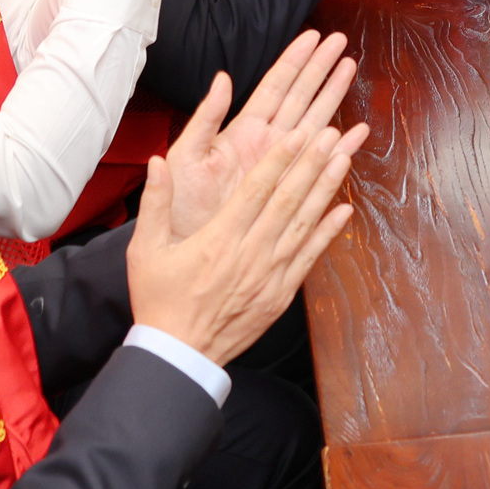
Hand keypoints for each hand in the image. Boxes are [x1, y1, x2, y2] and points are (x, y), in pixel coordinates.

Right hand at [126, 123, 359, 365]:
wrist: (179, 354)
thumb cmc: (158, 301)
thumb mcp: (144, 250)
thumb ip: (156, 203)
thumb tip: (157, 162)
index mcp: (219, 239)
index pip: (256, 189)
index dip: (280, 158)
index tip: (299, 134)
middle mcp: (250, 253)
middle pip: (287, 200)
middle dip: (312, 164)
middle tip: (331, 135)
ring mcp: (270, 275)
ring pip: (304, 224)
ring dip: (326, 190)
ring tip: (344, 159)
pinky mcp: (281, 294)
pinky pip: (309, 258)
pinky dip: (328, 233)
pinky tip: (344, 211)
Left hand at [165, 32, 354, 237]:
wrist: (187, 251)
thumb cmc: (180, 209)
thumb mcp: (186, 157)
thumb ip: (205, 118)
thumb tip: (221, 78)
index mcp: (241, 132)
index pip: (274, 87)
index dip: (294, 61)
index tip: (314, 37)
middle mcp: (266, 144)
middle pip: (300, 98)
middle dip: (321, 69)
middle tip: (341, 43)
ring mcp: (282, 166)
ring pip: (316, 123)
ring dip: (334, 97)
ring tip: (351, 70)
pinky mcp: (292, 191)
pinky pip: (323, 165)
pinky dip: (342, 149)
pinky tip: (358, 132)